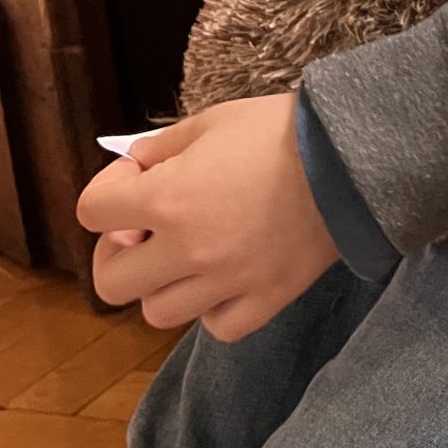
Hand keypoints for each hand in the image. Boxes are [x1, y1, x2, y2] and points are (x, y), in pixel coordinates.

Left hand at [77, 94, 339, 340]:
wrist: (356, 157)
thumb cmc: (283, 130)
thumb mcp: (214, 120)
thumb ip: (163, 145)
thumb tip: (135, 165)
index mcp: (167, 198)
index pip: (91, 212)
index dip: (108, 192)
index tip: (138, 178)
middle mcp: (187, 249)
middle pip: (111, 282)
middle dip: (119, 254)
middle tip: (147, 232)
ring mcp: (227, 281)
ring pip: (158, 313)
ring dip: (164, 285)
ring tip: (189, 259)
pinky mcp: (267, 299)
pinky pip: (218, 327)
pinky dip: (213, 310)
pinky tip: (227, 281)